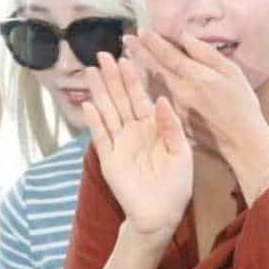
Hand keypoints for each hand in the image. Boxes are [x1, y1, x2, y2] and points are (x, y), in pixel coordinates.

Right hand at [83, 52, 192, 247]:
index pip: (140, 96)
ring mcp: (119, 143)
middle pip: (120, 99)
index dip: (133, 77)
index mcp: (153, 126)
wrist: (162, 214)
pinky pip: (100, 136)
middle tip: (102, 54)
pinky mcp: (109, 158)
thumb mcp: (181, 152)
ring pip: (107, 112)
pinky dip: (94, 121)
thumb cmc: (176, 184)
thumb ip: (170, 125)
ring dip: (99, 92)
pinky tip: (88, 105)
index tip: (126, 57)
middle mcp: (133, 131)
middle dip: (111, 77)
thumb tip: (160, 99)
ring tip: (91, 72)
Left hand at [126, 30, 268, 159]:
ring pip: (154, 82)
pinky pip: (159, 95)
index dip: (154, 42)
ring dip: (141, 68)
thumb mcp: (232, 72)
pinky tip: (143, 77)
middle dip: (139, 52)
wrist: (241, 139)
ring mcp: (175, 106)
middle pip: (155, 67)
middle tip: (126, 39)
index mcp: (196, 77)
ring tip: (128, 54)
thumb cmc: (242, 103)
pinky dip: (150, 85)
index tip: (141, 30)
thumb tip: (185, 37)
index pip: (168, 55)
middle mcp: (181, 91)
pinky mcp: (175, 118)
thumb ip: (206, 54)